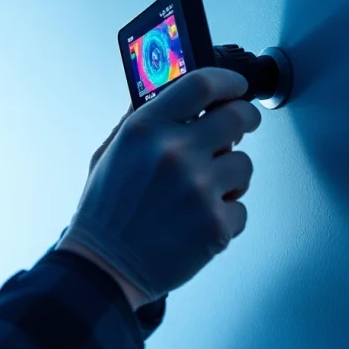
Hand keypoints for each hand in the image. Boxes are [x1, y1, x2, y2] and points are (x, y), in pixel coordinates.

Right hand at [58, 68, 261, 307]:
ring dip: (230, 177)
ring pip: (245, 165)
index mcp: (146, 129)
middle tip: (238, 130)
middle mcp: (175, 152)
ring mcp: (199, 188)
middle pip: (238, 117)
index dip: (228, 82)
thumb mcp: (109, 154)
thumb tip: (165, 91)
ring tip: (200, 193)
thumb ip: (139, 120)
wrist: (103, 267)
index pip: (202, 83)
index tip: (237, 87)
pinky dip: (224, 216)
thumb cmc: (105, 213)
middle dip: (243, 122)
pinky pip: (241, 208)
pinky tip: (195, 223)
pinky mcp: (216, 223)